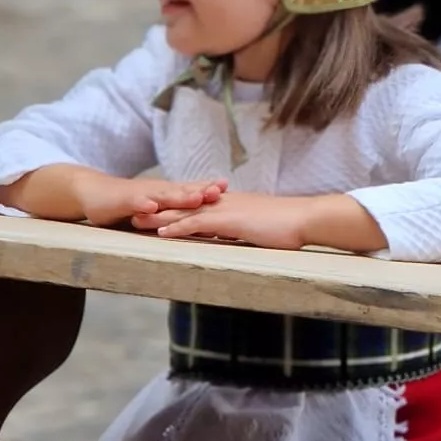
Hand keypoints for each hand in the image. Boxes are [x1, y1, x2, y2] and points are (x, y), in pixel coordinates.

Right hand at [70, 173, 226, 226]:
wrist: (93, 192)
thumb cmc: (127, 204)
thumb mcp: (155, 211)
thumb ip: (176, 216)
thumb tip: (204, 227)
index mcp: (166, 194)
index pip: (192, 190)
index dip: (210, 189)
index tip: (230, 189)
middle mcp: (157, 192)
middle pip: (183, 190)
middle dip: (202, 190)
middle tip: (221, 190)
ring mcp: (141, 195)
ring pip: (163, 195)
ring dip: (180, 196)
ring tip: (196, 197)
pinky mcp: (123, 201)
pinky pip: (135, 203)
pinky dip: (143, 204)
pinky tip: (151, 207)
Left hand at [135, 191, 315, 249]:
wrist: (306, 218)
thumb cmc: (291, 226)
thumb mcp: (263, 227)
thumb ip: (247, 229)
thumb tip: (239, 237)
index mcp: (232, 204)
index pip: (197, 206)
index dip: (175, 208)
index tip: (155, 211)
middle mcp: (225, 203)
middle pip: (185, 205)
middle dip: (159, 209)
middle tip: (134, 212)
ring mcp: (227, 211)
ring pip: (186, 213)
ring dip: (160, 217)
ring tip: (136, 221)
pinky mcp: (231, 221)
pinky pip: (199, 224)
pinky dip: (179, 228)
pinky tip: (162, 232)